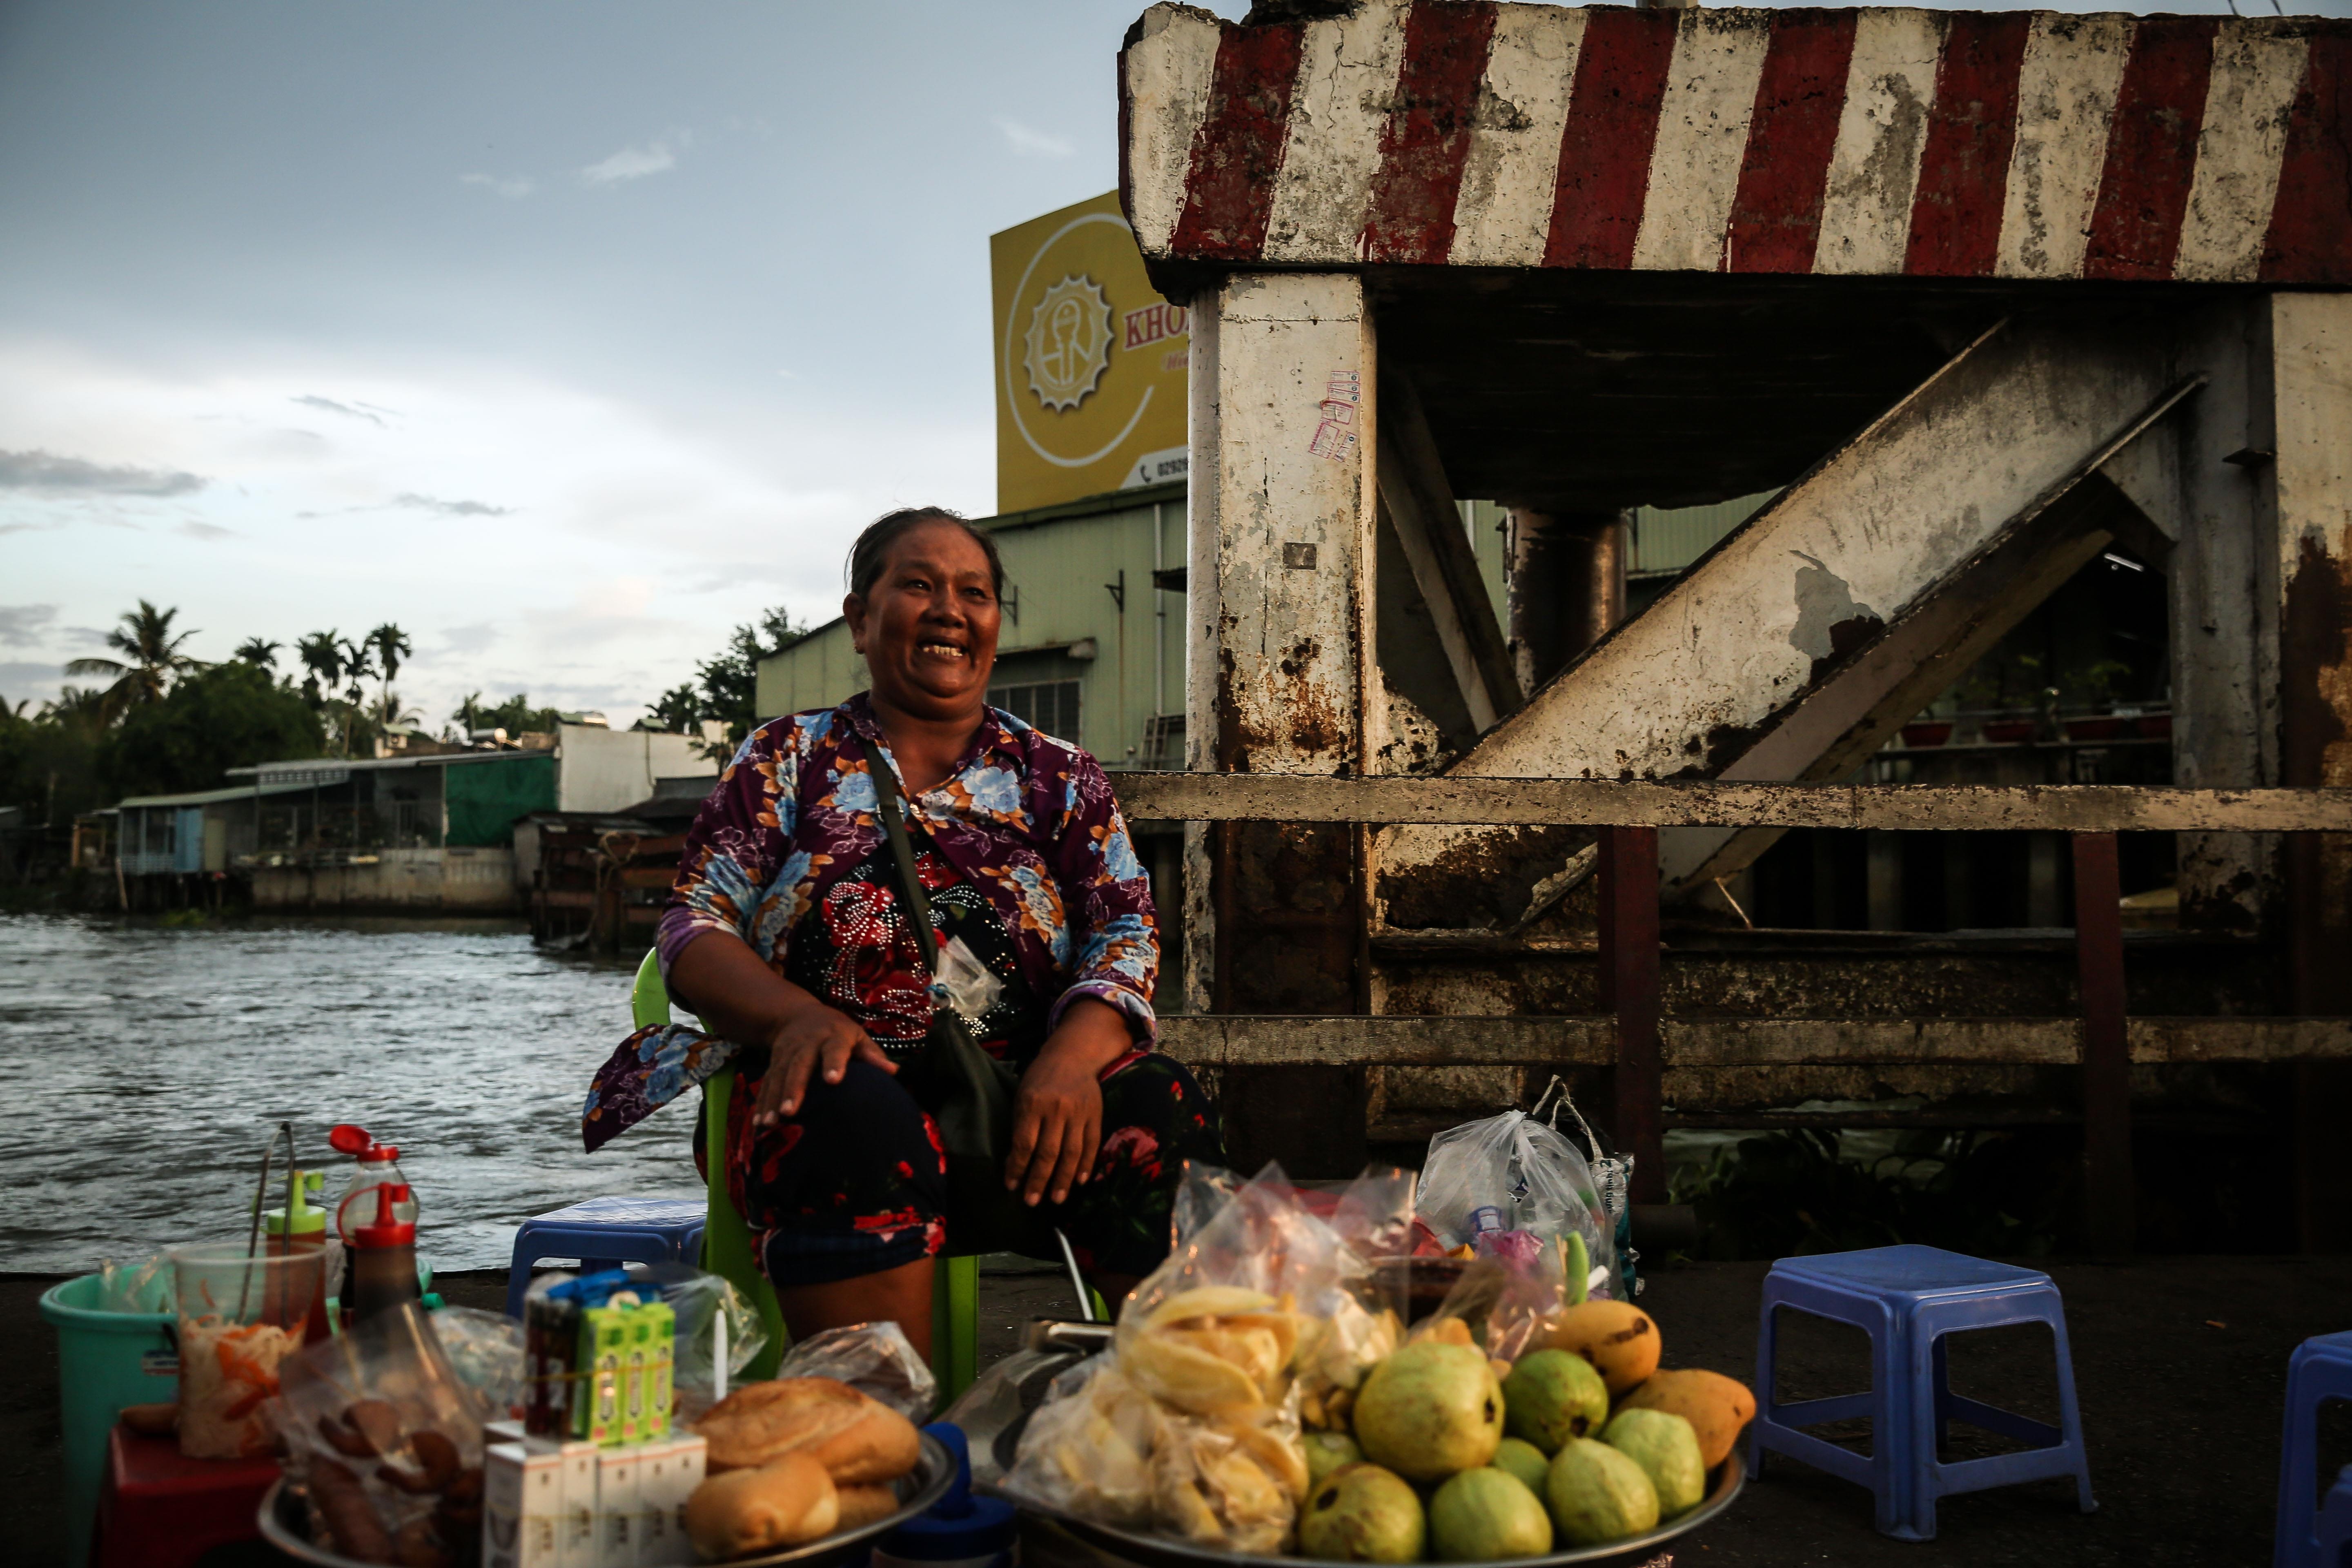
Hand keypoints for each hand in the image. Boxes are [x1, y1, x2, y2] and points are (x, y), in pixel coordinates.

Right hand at [753, 1002, 895, 1126]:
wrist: (797, 1015)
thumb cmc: (837, 1031)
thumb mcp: (857, 1035)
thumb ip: (872, 1054)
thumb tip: (893, 1071)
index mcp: (833, 1036)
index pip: (834, 1049)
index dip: (833, 1063)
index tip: (833, 1080)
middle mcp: (807, 1044)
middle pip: (799, 1065)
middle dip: (793, 1088)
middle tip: (790, 1112)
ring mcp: (787, 1053)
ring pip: (779, 1076)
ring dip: (773, 1099)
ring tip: (770, 1123)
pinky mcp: (773, 1062)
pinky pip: (766, 1083)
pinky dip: (761, 1103)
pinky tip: (759, 1124)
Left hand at [1007, 999, 1131, 1205]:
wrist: (1072, 1056)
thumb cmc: (1040, 1079)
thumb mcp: (1022, 1096)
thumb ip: (1020, 1126)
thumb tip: (1014, 1163)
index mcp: (1032, 1103)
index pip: (1024, 1144)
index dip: (1017, 1168)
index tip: (1011, 1187)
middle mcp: (1056, 1109)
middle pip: (1047, 1152)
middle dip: (1038, 1180)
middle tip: (1032, 1202)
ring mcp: (1078, 1112)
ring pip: (1071, 1153)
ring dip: (1063, 1179)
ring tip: (1056, 1199)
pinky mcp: (1095, 1114)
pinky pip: (1091, 1145)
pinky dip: (1086, 1165)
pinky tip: (1080, 1182)